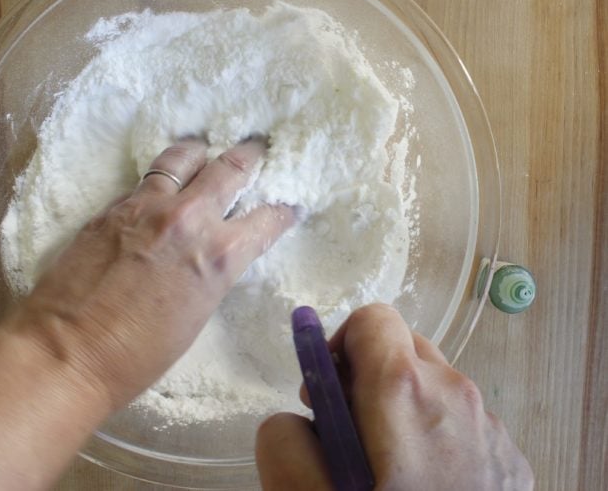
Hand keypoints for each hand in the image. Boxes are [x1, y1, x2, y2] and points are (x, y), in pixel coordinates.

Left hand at [7, 138, 294, 408]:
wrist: (67, 352)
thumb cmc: (138, 355)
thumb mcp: (196, 314)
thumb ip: (210, 272)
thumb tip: (210, 253)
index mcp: (219, 255)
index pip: (266, 220)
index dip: (282, 211)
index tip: (287, 206)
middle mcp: (189, 218)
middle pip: (230, 169)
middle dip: (250, 156)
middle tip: (257, 147)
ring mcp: (147, 206)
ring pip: (182, 157)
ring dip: (200, 153)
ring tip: (203, 150)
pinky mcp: (112, 207)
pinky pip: (145, 181)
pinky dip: (160, 180)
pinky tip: (159, 187)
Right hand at [256, 304, 533, 489]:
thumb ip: (281, 437)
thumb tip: (298, 415)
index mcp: (404, 391)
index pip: (371, 319)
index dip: (338, 345)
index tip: (325, 392)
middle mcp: (457, 394)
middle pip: (403, 347)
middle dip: (366, 376)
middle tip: (348, 431)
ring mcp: (491, 427)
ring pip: (434, 384)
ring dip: (401, 407)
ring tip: (387, 466)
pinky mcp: (510, 457)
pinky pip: (461, 420)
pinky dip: (435, 434)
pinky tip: (423, 485)